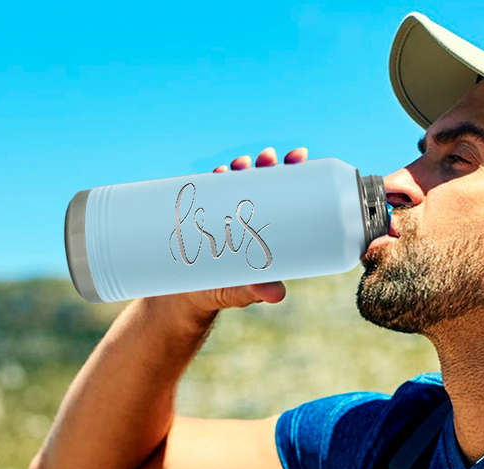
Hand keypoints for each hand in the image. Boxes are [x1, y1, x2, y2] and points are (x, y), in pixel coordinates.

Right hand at [153, 146, 308, 320]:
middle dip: (267, 164)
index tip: (298, 157)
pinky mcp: (203, 215)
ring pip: (236, 181)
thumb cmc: (221, 293)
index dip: (292, 175)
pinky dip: (214, 179)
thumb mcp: (240, 293)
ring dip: (241, 167)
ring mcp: (225, 213)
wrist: (184, 296)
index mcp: (267, 231)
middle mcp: (247, 218)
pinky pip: (209, 190)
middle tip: (268, 158)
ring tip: (242, 164)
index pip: (284, 196)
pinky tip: (219, 172)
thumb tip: (277, 295)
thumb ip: (256, 292)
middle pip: (262, 182)